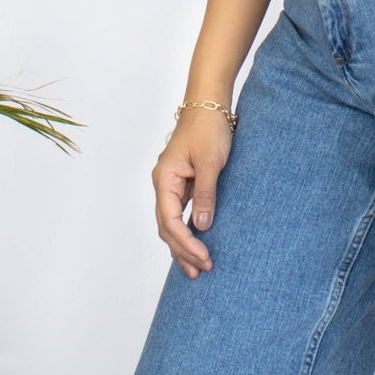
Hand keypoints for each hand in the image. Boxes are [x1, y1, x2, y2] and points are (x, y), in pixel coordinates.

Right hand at [152, 109, 233, 278]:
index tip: (203, 256)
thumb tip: (202, 225)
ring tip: (196, 268)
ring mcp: (172, 183)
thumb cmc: (209, 128)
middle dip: (182, 250)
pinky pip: (180, 212)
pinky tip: (196, 242)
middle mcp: (163, 184)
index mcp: (165, 179)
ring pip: (172, 222)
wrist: (209, 104)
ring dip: (183, 244)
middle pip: (167, 226)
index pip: (170, 220)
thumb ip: (206, 193)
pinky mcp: (183, 182)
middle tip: (201, 270)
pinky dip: (187, 230)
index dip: (185, 242)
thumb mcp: (211, 161)